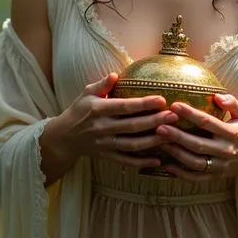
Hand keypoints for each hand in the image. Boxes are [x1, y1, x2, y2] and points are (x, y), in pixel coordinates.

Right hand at [53, 73, 177, 169]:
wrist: (64, 137)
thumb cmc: (79, 110)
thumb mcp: (86, 93)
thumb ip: (102, 85)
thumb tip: (115, 74)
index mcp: (97, 109)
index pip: (124, 106)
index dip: (143, 104)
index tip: (162, 99)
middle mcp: (101, 128)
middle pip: (131, 126)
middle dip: (154, 121)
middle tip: (174, 116)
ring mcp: (104, 144)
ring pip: (131, 145)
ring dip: (152, 141)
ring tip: (172, 135)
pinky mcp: (106, 156)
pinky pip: (126, 161)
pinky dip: (142, 162)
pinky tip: (158, 160)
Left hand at [154, 93, 237, 186]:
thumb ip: (233, 103)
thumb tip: (217, 96)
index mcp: (231, 133)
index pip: (208, 122)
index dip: (190, 114)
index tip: (174, 105)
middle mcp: (225, 150)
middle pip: (198, 144)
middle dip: (178, 136)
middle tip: (160, 127)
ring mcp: (219, 166)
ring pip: (195, 162)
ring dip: (176, 153)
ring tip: (160, 142)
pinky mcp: (214, 176)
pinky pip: (196, 178)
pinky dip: (180, 174)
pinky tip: (166, 165)